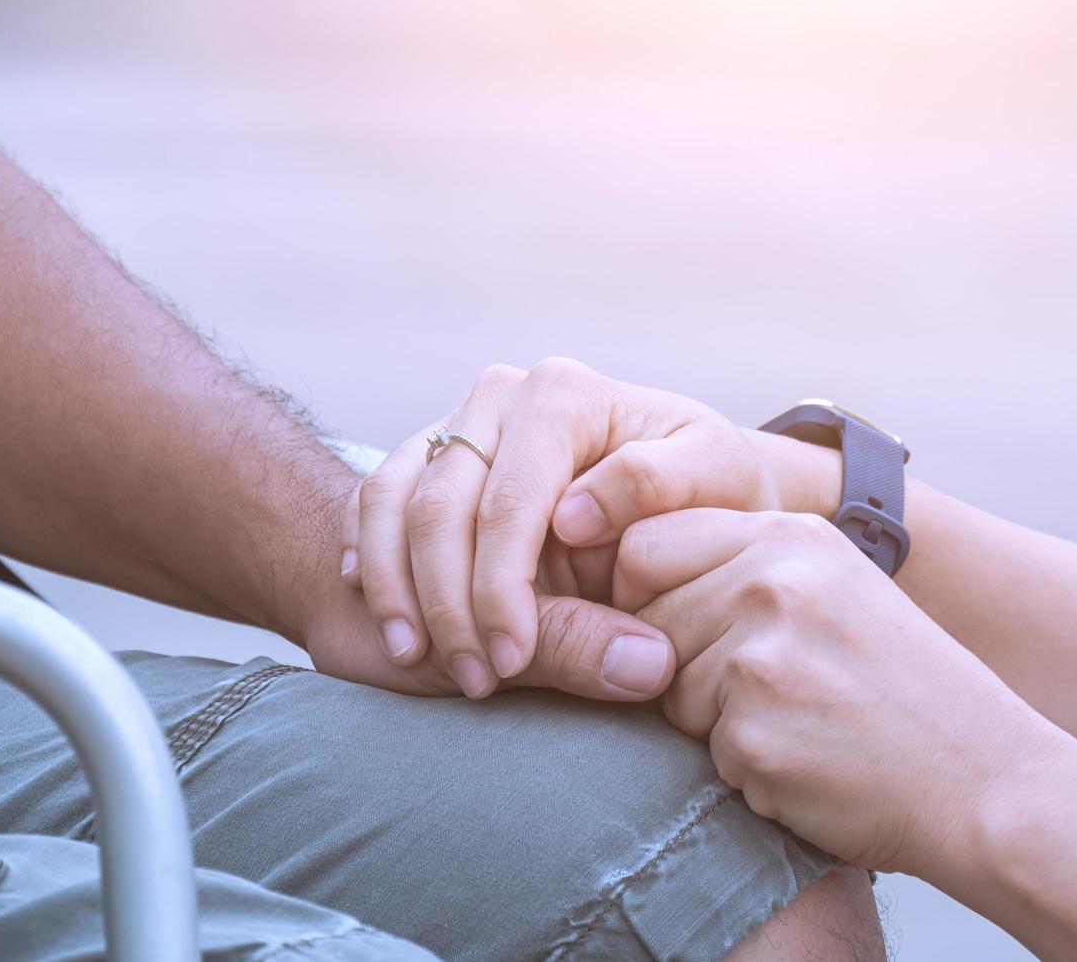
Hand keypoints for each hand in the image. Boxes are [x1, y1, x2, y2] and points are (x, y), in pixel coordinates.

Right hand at [340, 358, 787, 697]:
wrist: (675, 483)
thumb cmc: (702, 498)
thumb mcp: (704, 509)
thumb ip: (649, 537)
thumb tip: (595, 561)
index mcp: (564, 397)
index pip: (511, 501)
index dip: (502, 587)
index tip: (510, 659)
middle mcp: (502, 396)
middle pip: (443, 508)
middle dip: (449, 605)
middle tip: (475, 679)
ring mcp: (455, 421)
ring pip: (395, 507)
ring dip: (398, 593)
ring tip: (418, 659)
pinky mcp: (424, 452)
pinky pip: (373, 505)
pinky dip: (372, 566)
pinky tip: (393, 622)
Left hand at [613, 508, 1060, 873]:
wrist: (984, 782)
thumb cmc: (901, 689)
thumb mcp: (834, 587)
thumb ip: (742, 565)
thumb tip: (627, 565)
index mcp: (789, 537)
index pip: (644, 545)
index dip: (644, 594)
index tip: (683, 629)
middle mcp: (771, 584)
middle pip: (643, 618)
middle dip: (678, 661)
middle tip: (766, 689)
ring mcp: (761, 659)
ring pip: (665, 688)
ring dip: (712, 720)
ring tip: (799, 721)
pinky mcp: (754, 735)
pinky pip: (701, 751)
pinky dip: (744, 767)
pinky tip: (810, 759)